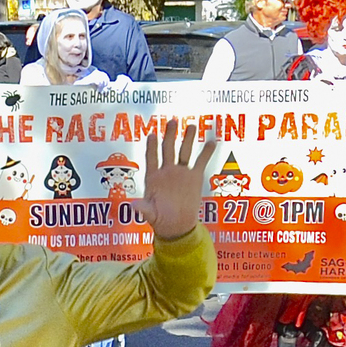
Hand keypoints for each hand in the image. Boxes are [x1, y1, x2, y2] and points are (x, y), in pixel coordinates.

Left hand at [138, 120, 216, 239]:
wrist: (176, 225)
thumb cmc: (160, 219)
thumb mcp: (150, 214)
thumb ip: (143, 209)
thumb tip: (133, 207)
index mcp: (153, 178)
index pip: (151, 158)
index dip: (151, 147)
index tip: (151, 135)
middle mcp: (167, 172)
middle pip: (168, 149)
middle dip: (170, 135)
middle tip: (172, 121)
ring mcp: (181, 173)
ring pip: (184, 152)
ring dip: (188, 139)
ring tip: (192, 126)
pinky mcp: (194, 177)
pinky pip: (201, 162)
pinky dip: (206, 153)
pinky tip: (212, 142)